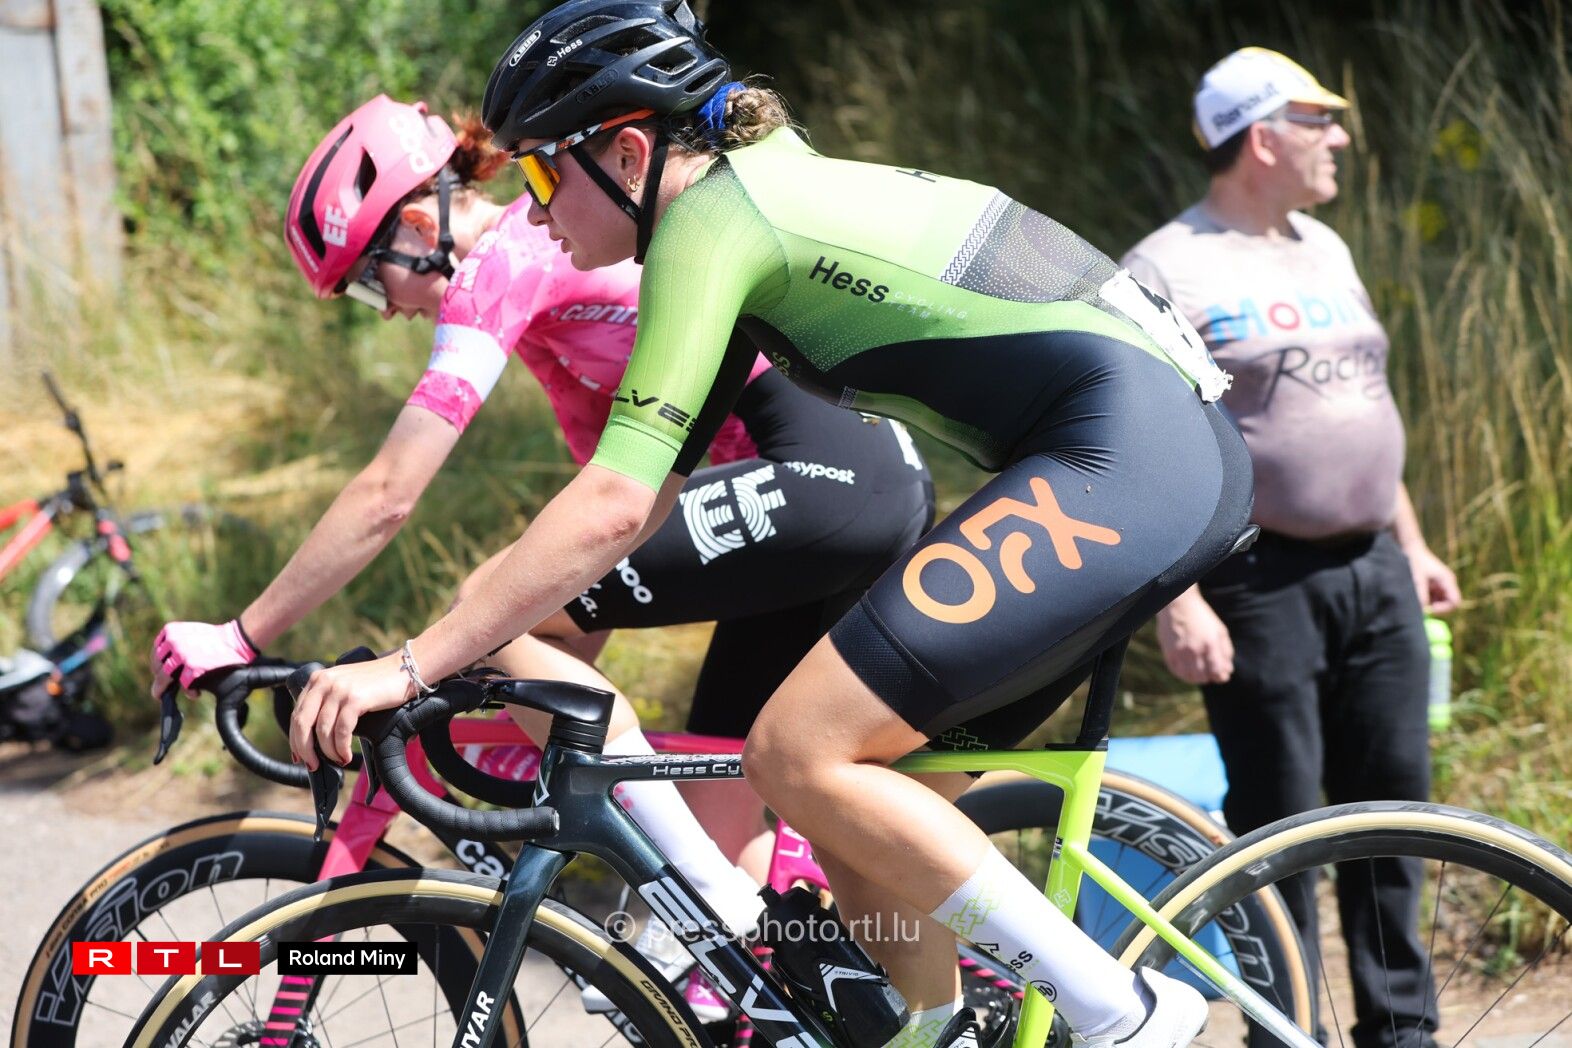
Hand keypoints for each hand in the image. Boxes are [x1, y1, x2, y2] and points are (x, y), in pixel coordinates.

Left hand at [151, 619, 257, 697]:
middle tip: (166, 688)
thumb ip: (174, 643)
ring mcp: (182, 655)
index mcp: (170, 631)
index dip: (158, 666)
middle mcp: (173, 642)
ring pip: (165, 678)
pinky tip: (196, 693)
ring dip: (170, 688)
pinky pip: (183, 684)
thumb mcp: (190, 632)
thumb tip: (162, 666)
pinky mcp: (193, 668)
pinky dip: (190, 692)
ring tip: (183, 691)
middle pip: (157, 667)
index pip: (156, 653)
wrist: (237, 640)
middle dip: (161, 680)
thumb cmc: (216, 639)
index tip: (162, 674)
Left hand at [289, 654, 412, 769]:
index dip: (296, 740)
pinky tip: (346, 755)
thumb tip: (316, 738)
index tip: (300, 756)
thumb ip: (329, 703)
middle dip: (306, 749)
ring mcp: (339, 689)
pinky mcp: (355, 698)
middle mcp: (324, 682)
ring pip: (322, 730)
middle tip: (313, 765)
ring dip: (328, 752)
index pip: (297, 714)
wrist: (406, 668)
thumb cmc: (378, 683)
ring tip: (338, 760)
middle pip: (302, 723)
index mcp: (318, 680)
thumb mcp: (346, 687)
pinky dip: (342, 748)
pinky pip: (341, 731)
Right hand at [1156, 592, 1234, 684]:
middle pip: (1203, 677)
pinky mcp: (1168, 652)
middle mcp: (1194, 649)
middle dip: (1209, 678)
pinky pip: (1176, 671)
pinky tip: (1187, 670)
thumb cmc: (1202, 617)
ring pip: (1188, 676)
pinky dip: (1183, 674)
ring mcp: (1180, 651)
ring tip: (1199, 674)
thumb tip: (1228, 671)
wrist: (1179, 604)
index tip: (1222, 674)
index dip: (1221, 676)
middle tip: (1210, 673)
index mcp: (1210, 644)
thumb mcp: (1220, 630)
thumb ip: (1226, 651)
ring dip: (1196, 678)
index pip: (1217, 671)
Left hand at [1406, 545, 1460, 613]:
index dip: (1445, 609)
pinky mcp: (1434, 586)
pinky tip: (1417, 593)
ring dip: (1430, 604)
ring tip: (1418, 596)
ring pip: (1440, 602)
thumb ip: (1422, 595)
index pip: (1455, 601)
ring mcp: (1441, 585)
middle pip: (1449, 604)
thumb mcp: (1418, 579)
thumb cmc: (1415, 562)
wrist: (1411, 550)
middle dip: (1437, 608)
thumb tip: (1423, 611)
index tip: (1431, 609)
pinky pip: (1433, 599)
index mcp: (1447, 580)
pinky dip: (1426, 600)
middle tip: (1423, 608)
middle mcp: (1447, 584)